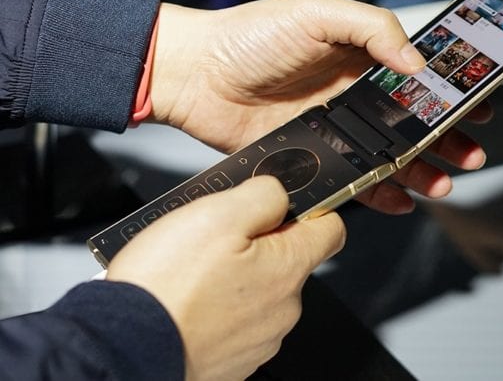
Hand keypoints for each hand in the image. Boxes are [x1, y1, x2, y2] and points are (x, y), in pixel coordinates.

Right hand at [106, 176, 344, 379]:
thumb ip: (263, 195)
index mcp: (288, 269)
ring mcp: (261, 338)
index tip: (285, 207)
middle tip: (214, 239)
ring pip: (259, 290)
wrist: (124, 349)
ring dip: (234, 275)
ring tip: (192, 272)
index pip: (330, 229)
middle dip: (257, 243)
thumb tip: (279, 192)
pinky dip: (217, 308)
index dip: (310, 210)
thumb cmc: (165, 287)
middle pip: (287, 259)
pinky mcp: (235, 359)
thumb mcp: (217, 213)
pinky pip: (236, 320)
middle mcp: (284, 308)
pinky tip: (188, 300)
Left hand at [151, 0, 490, 213]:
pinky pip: (358, 181)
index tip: (478, 104)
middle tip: (471, 151)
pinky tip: (403, 200)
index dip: (451, 91)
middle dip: (448, 139)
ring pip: (393, 156)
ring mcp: (338, 129)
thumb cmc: (251, 35)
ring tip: (444, 183)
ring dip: (424, 172)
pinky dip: (383, 194)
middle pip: (415, 122)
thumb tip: (416, 61)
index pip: (419, 76)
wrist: (198, 75)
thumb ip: (372, 28)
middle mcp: (356, 95)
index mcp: (363, 57)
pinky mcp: (317, 157)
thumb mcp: (318, 13)